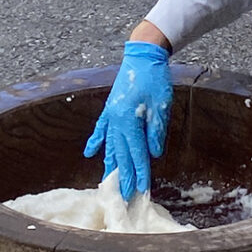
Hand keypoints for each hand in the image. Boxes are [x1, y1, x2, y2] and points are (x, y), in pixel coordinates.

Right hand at [85, 38, 173, 199]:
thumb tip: (152, 154)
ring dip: (110, 164)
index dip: (140, 172)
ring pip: (109, 145)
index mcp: (128, 121)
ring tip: (108, 182)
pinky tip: (90, 153)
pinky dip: (96, 141)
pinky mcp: (110, 108)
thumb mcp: (161, 105)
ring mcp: (111, 115)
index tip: (142, 190)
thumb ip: (155, 131)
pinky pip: (101, 129)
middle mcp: (116, 121)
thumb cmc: (154, 79)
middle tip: (125, 196)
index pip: (136, 153)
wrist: (143, 56)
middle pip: (120, 154)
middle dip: (124, 175)